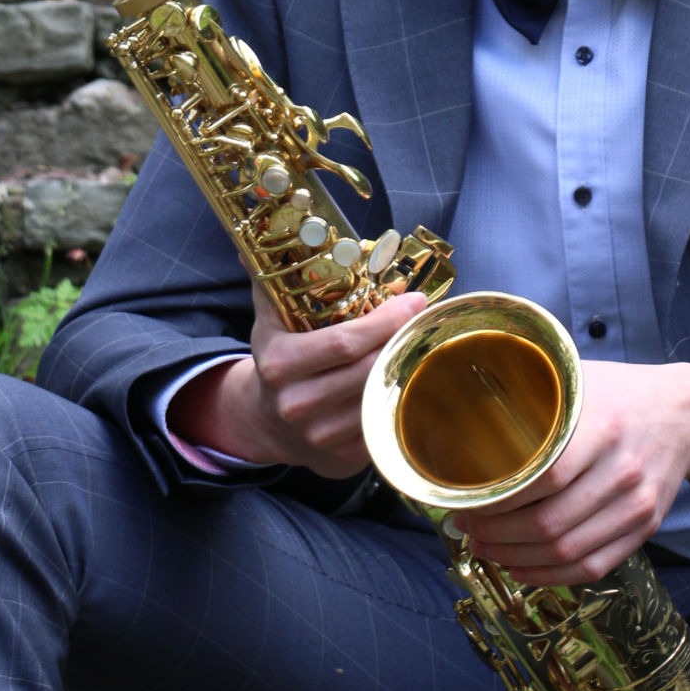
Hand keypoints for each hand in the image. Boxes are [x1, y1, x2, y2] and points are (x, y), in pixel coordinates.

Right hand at [168, 290, 428, 478]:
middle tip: (425, 318)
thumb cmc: (277, 358)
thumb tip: (263, 229)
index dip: (384, 321)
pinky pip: (381, 426)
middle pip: (367, 369)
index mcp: (280, 366)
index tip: (414, 301)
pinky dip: (399, 400)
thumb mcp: (268, 319)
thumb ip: (271, 278)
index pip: (344, 343)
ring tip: (423, 343)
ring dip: (406, 369)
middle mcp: (298, 406)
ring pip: (379, 399)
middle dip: (402, 340)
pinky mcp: (342, 461)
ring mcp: (320, 439)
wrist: (263, 422)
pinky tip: (411, 377)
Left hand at [453, 360, 689, 585]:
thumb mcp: (578, 380)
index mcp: (602, 429)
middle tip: (468, 529)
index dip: (499, 500)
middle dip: (498, 535)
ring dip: (516, 558)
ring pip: (567, 552)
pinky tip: (520, 568)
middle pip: (550, 523)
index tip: (467, 501)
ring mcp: (637, 505)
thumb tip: (468, 412)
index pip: (542, 479)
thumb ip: (533, 397)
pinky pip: (594, 566)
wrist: (688, 413)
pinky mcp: (645, 528)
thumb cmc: (622, 392)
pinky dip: (551, 575)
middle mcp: (622, 472)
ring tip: (485, 548)